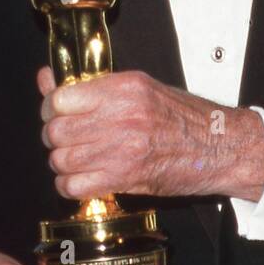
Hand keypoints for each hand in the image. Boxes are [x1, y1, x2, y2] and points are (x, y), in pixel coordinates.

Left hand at [37, 66, 263, 201]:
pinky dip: (71, 185)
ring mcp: (122, 149)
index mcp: (124, 89)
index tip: (55, 113)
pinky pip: (74, 186)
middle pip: (57, 130)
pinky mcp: (125, 178)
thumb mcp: (139, 88)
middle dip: (55, 137)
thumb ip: (91, 87)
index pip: (60, 99)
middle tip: (66, 138)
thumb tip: (45, 79)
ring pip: (61, 159)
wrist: (218, 145)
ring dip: (62, 162)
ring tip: (77, 159)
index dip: (51, 108)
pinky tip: (83, 178)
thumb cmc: (183, 116)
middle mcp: (121, 116)